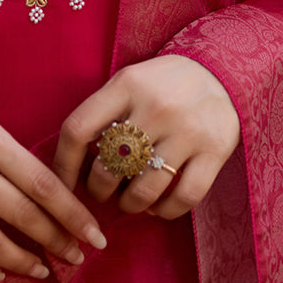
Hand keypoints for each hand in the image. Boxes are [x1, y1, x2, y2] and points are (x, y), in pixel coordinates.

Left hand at [53, 56, 239, 219]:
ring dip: (130, 205)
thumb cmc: (162, 84)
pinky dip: (165, 211)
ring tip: (129, 201)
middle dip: (99, 190)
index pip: (78, 129)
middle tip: (103, 191)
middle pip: (109, 167)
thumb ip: (104, 114)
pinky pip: (183, 199)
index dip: (63, 164)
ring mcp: (187, 130)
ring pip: (144, 190)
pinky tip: (158, 206)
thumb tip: (75, 166)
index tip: (63, 184)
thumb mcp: (129, 83)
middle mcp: (155, 107)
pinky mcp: (214, 151)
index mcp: (126, 85)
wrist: (219, 71)